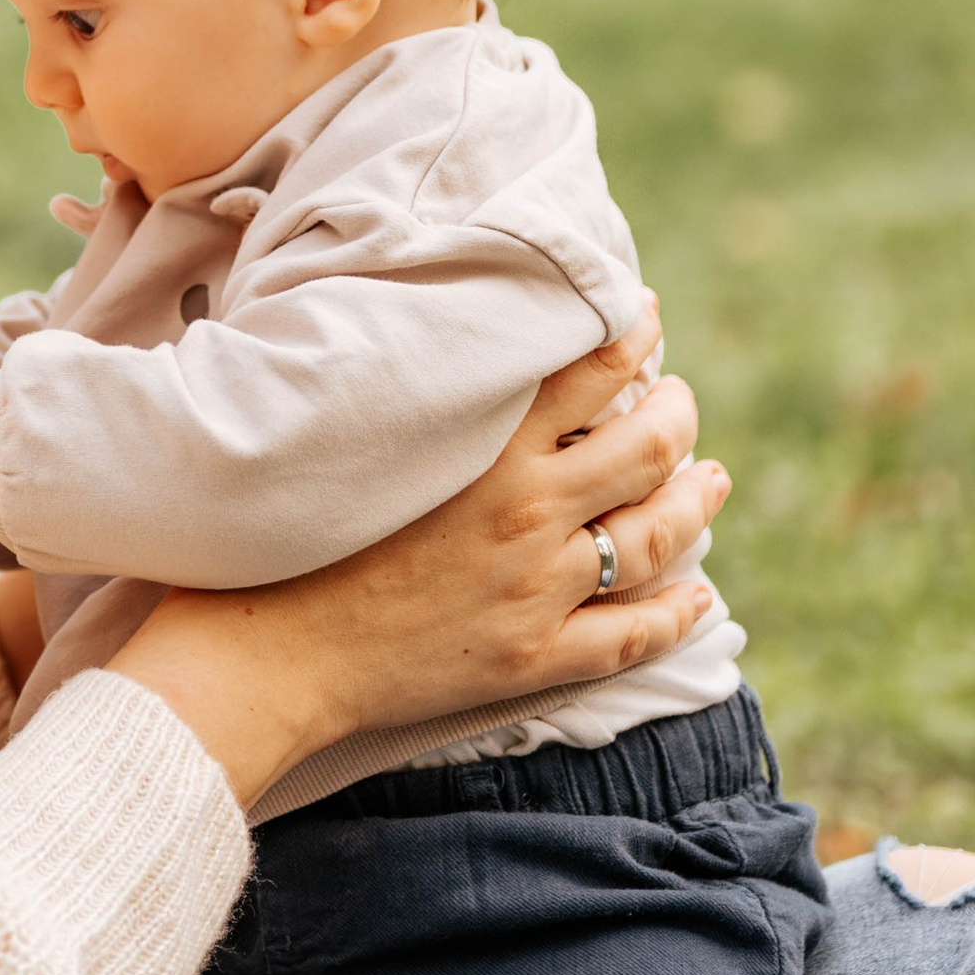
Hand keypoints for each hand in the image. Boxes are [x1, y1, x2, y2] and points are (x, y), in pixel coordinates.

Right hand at [108, 303, 725, 808]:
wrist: (263, 652)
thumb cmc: (286, 536)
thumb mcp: (359, 436)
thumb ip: (425, 392)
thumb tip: (466, 349)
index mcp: (487, 446)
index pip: (597, 365)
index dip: (635, 333)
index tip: (645, 318)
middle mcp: (530, 511)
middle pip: (652, 444)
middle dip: (678, 413)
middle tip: (679, 402)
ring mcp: (539, 588)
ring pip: (660, 535)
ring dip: (698, 501)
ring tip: (712, 481)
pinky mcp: (533, 657)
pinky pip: (636, 632)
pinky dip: (680, 612)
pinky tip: (699, 597)